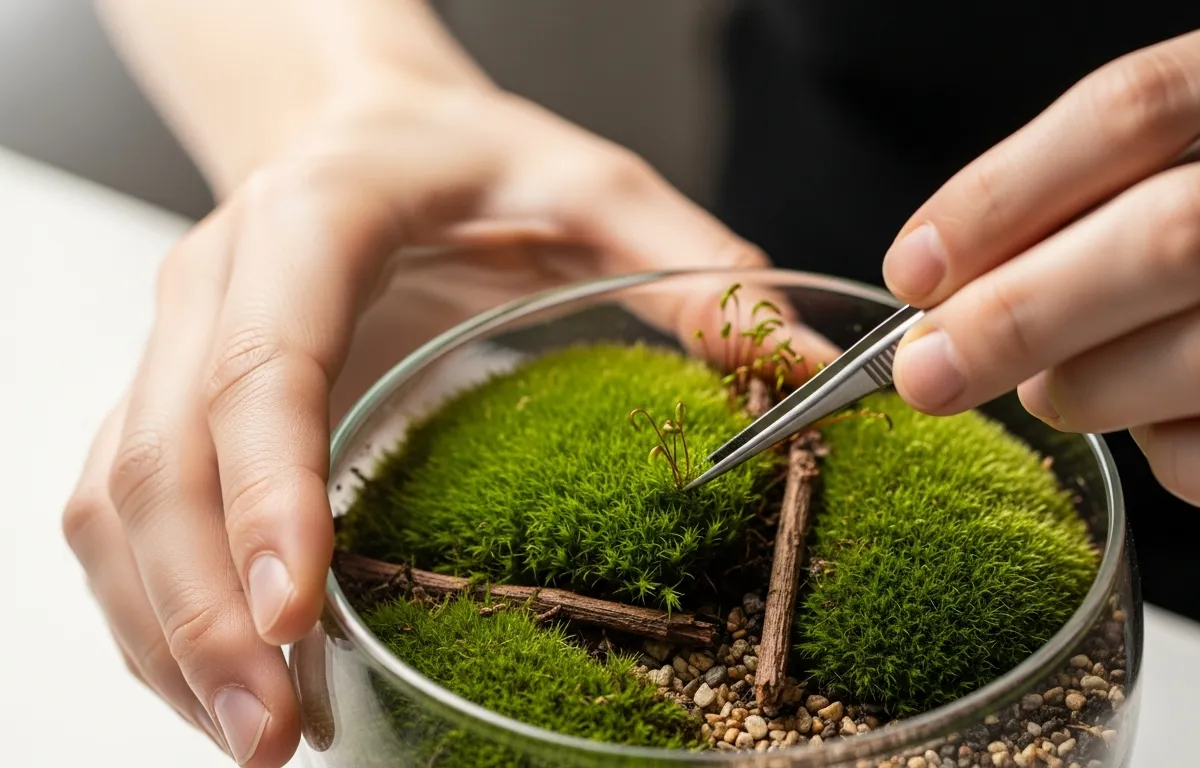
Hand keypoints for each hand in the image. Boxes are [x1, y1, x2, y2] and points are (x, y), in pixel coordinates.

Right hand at [61, 75, 772, 765]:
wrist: (366, 129)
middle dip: (205, 609)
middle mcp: (214, 286)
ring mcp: (175, 346)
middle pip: (159, 462)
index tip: (296, 608)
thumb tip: (783, 355)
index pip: (260, 365)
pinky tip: (233, 683)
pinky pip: (121, 518)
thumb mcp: (589, 184)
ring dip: (169, 632)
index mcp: (310, 225)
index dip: (264, 490)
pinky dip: (157, 612)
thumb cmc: (466, 158)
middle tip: (276, 734)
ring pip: (116, 506)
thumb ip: (686, 259)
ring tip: (256, 738)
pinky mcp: (169, 396)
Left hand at [883, 1, 1199, 512]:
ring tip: (1049, 391)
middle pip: (1181, 231)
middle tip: (932, 368)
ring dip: (1101, 387)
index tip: (918, 267)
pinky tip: (1161, 437)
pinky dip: (1194, 461)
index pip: (1143, 108)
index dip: (1005, 195)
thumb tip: (978, 271)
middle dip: (1025, 313)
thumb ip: (1157, 162)